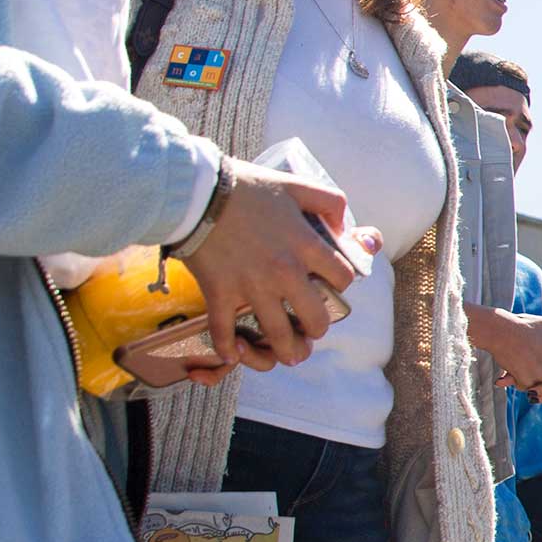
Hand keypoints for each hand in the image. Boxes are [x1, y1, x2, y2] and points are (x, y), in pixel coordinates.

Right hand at [179, 162, 354, 370]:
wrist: (196, 194)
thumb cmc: (246, 188)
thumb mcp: (297, 186)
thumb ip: (329, 202)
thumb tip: (345, 226)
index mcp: (306, 247)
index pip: (343, 279)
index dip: (341, 284)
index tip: (331, 286)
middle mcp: (285, 273)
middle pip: (315, 318)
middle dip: (317, 327)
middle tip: (311, 327)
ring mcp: (252, 288)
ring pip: (278, 335)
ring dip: (286, 351)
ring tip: (288, 355)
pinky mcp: (220, 294)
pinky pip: (224, 331)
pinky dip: (228, 347)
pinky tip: (232, 353)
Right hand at [467, 306, 541, 390]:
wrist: (500, 329)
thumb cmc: (523, 326)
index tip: (538, 361)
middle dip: (540, 377)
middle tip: (527, 362)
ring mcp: (541, 374)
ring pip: (536, 385)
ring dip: (528, 378)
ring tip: (520, 361)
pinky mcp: (526, 380)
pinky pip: (524, 387)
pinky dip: (518, 380)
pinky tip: (513, 366)